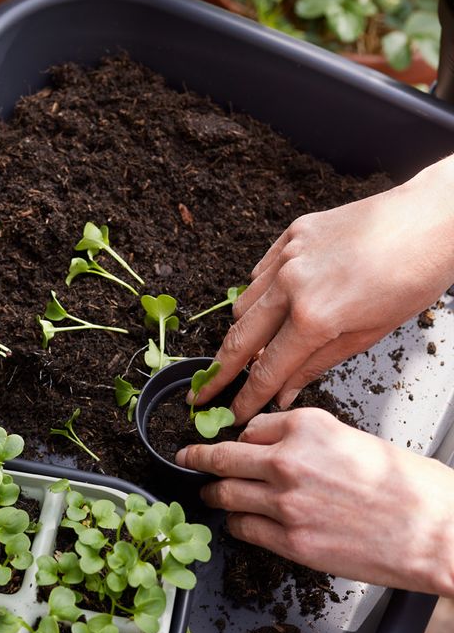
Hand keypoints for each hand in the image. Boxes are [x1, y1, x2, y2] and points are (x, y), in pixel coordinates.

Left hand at [176, 408, 453, 595]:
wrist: (435, 531)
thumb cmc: (409, 486)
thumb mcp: (353, 439)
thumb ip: (309, 441)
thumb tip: (276, 448)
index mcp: (307, 427)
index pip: (250, 426)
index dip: (239, 437)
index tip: (230, 441)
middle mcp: (288, 460)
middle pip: (222, 457)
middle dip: (198, 458)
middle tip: (187, 458)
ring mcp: (285, 504)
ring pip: (225, 494)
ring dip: (213, 494)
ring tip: (208, 494)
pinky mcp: (291, 542)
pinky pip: (243, 528)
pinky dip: (237, 523)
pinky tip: (241, 522)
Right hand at [195, 154, 453, 423]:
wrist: (430, 220)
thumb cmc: (413, 277)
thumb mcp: (369, 334)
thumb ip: (317, 363)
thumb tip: (285, 391)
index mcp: (314, 317)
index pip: (266, 370)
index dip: (246, 397)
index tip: (231, 412)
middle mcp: (291, 284)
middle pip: (240, 338)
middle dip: (220, 370)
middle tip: (203, 391)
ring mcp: (288, 255)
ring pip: (245, 304)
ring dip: (242, 332)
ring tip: (245, 352)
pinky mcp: (293, 235)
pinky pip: (260, 273)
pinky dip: (259, 295)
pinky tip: (271, 308)